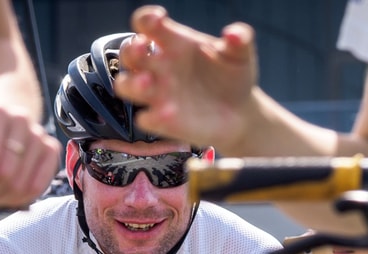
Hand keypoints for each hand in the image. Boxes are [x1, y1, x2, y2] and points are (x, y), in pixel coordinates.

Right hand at [116, 5, 258, 150]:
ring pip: (126, 86)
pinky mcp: (162, 121)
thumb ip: (240, 40)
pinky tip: (169, 113)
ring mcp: (159, 94)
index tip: (158, 19)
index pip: (148, 24)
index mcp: (174, 44)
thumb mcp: (240, 55)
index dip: (147, 18)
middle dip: (131, 50)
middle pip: (129, 54)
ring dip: (131, 83)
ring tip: (147, 82)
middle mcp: (161, 67)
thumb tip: (233, 33)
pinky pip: (146, 119)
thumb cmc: (233, 78)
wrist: (240, 113)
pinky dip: (152, 116)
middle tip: (143, 48)